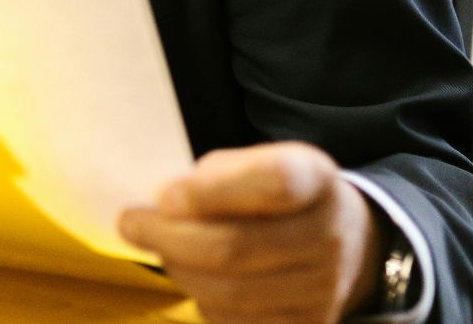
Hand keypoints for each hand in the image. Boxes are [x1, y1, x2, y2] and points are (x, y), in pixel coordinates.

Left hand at [117, 142, 387, 323]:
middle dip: (169, 237)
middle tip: (131, 223)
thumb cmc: (274, 197)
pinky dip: (201, 299)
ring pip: (229, 291)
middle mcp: (329, 235)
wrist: (341, 243)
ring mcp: (324, 289)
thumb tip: (165, 208)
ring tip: (162, 248)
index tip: (165, 195)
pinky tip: (194, 276)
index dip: (213, 191)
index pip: (274, 181)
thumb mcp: (254, 164)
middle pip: (236, 247)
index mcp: (316, 178)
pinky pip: (234, 321)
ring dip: (179, 269)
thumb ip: (214, 178)